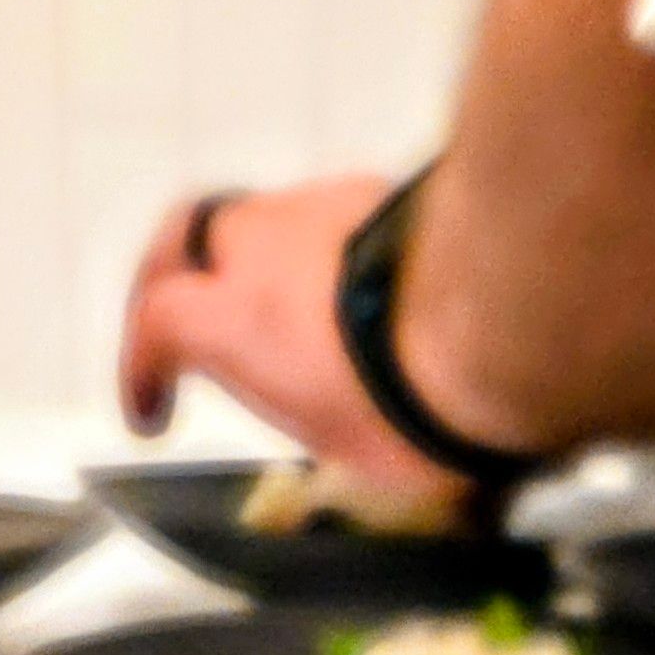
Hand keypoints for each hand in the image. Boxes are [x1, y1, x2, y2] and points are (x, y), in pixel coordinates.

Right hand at [118, 176, 463, 493]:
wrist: (513, 316)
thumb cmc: (428, 402)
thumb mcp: (361, 464)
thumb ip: (326, 433)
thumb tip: (347, 446)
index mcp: (239, 319)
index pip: (160, 325)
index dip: (142, 366)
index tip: (148, 408)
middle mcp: (271, 243)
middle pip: (192, 236)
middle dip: (176, 277)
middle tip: (182, 312)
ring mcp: (334, 202)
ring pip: (273, 217)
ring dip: (268, 262)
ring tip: (293, 310)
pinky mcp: (393, 189)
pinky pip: (342, 217)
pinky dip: (336, 251)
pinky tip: (369, 292)